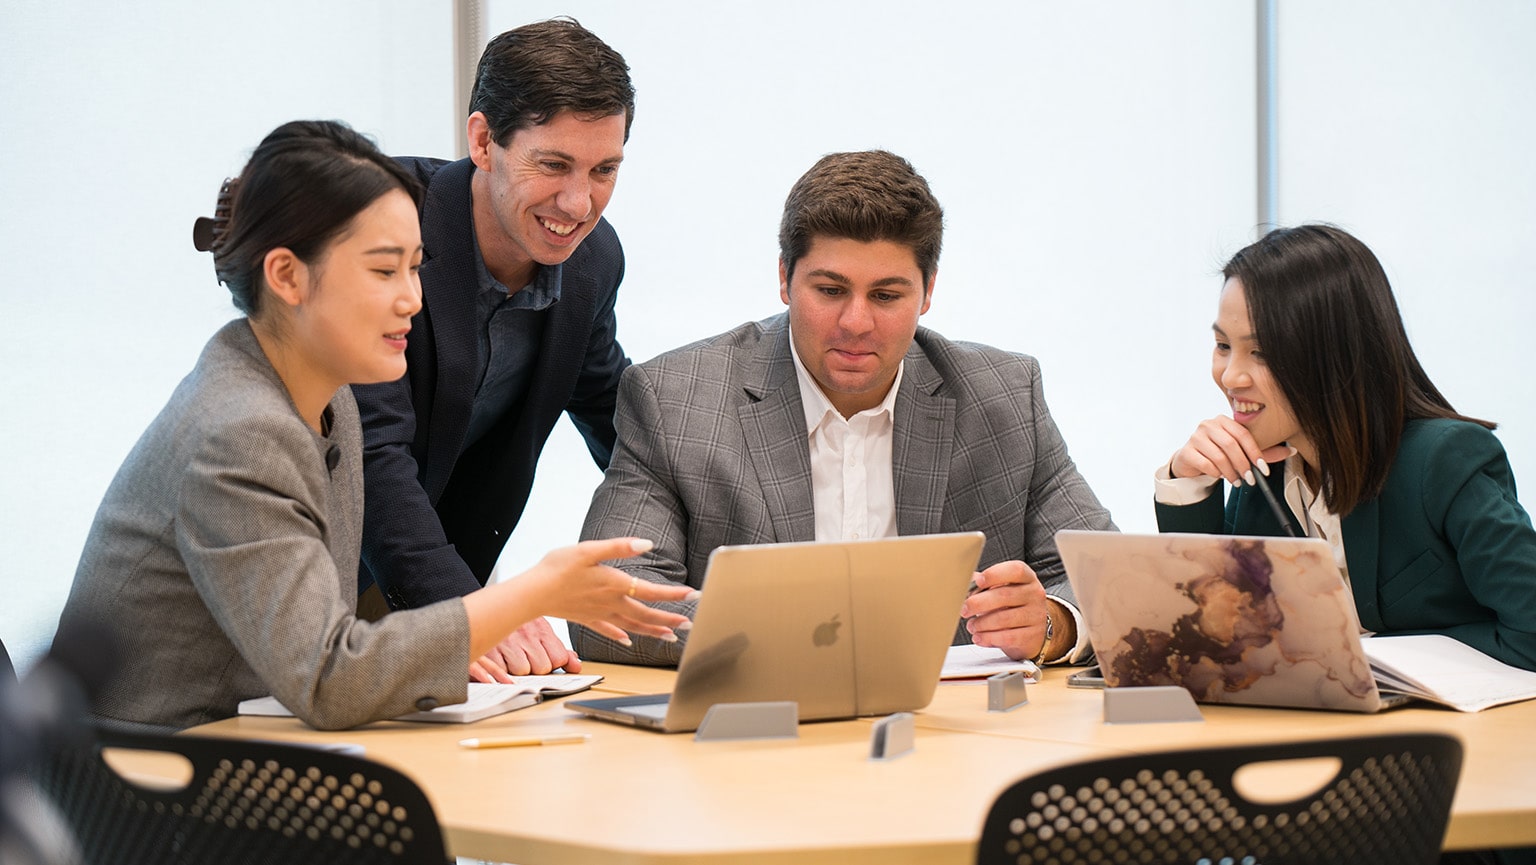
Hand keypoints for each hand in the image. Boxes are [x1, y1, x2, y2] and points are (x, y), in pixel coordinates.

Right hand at [468, 618, 581, 683]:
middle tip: (526, 657)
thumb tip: (576, 666)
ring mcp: (508, 641)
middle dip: (535, 668)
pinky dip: (500, 669)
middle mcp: (526, 634)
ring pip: (522, 670)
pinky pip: (500, 670)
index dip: (553, 663)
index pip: (559, 658)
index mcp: (542, 629)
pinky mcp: (489, 648)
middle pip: (542, 667)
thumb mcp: (541, 631)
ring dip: (517, 669)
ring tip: (512, 658)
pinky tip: (500, 659)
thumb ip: (560, 651)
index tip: (546, 659)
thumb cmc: (518, 624)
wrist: (491, 606)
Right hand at [522, 538, 695, 646]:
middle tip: (690, 623)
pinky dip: (621, 635)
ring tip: (670, 636)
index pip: (652, 591)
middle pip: (646, 615)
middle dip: (670, 620)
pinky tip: (628, 641)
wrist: (532, 592)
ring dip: (652, 631)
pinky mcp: (586, 619)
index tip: (694, 595)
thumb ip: (619, 547)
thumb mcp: (589, 550)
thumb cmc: (558, 567)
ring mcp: (599, 614)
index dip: (675, 594)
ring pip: (632, 626)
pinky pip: (608, 630)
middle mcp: (611, 603)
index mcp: (615, 585)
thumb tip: (647, 544)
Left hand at [958, 559, 1047, 660]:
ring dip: (981, 623)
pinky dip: (988, 638)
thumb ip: (984, 584)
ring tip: (971, 625)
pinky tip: (979, 637)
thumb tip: (965, 582)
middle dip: (978, 603)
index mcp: (1027, 578)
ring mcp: (1036, 616)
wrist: (1033, 629)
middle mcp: (1034, 594)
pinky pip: (1007, 637)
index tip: (978, 581)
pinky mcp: (1032, 636)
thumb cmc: (1012, 605)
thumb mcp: (1002, 589)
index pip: (1015, 570)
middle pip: (1005, 595)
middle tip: (964, 609)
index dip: (994, 574)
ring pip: (1004, 619)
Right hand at [1170, 416, 1294, 485]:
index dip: (1255, 452)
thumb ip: (1264, 452)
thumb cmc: (1220, 454)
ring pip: (1218, 456)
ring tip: (1237, 481)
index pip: (1243, 434)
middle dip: (1243, 464)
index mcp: (1224, 420)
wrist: (1192, 461)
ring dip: (1231, 472)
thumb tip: (1291, 450)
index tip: (1263, 469)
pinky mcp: (1186, 451)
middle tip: (1250, 479)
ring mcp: (1195, 436)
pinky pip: (1205, 464)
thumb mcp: (1242, 452)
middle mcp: (1208, 424)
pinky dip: (1216, 473)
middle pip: (1230, 445)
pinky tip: (1221, 477)